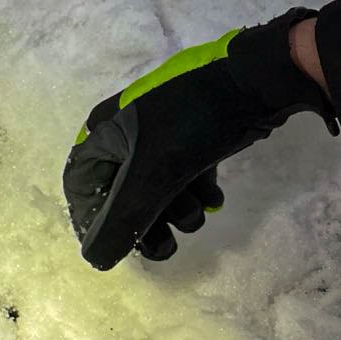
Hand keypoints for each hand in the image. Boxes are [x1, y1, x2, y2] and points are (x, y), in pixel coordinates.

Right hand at [63, 8, 331, 269]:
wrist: (257, 79)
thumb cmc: (191, 123)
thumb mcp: (153, 176)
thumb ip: (122, 222)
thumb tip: (96, 260)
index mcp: (102, 133)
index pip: (82, 187)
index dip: (95, 221)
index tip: (119, 243)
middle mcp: (124, 133)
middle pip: (122, 193)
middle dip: (146, 221)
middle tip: (165, 245)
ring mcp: (160, 133)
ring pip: (156, 187)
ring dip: (176, 208)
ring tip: (199, 211)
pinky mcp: (191, 135)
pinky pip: (182, 173)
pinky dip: (196, 190)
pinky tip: (215, 197)